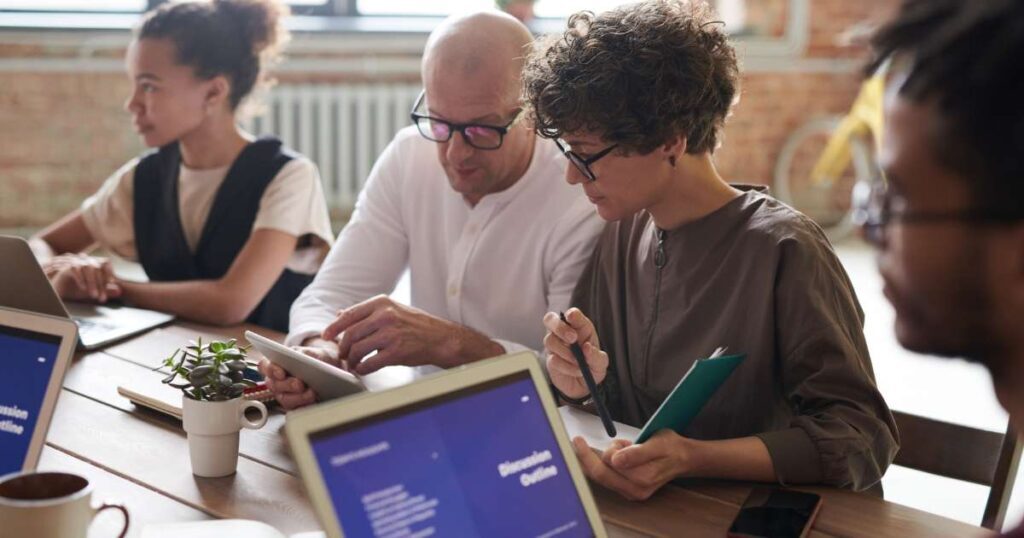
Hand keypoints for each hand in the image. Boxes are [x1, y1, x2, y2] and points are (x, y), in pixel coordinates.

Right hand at [43, 253, 121, 302]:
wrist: (52, 289)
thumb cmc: (71, 289)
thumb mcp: (90, 291)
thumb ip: (104, 290)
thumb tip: (119, 291)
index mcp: (91, 264)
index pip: (104, 262)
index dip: (109, 271)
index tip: (113, 283)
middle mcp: (83, 260)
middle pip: (97, 267)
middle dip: (101, 284)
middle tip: (102, 298)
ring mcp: (73, 262)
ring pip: (87, 268)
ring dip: (92, 283)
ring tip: (93, 296)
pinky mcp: (63, 266)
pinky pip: (74, 269)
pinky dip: (80, 279)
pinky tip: (83, 289)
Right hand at [258, 338, 337, 409]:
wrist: (329, 368)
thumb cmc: (316, 359)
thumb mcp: (311, 352)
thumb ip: (304, 353)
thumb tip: (299, 356)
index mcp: (276, 364)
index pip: (265, 366)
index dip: (270, 370)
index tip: (281, 373)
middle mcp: (277, 380)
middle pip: (274, 385)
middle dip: (288, 385)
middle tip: (299, 384)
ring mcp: (284, 394)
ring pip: (285, 399)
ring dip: (298, 397)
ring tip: (312, 393)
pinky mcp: (294, 405)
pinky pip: (296, 409)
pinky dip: (305, 405)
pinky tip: (314, 401)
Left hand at [323, 295, 502, 374]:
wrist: (441, 338)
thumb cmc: (416, 324)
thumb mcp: (392, 309)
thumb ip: (366, 312)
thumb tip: (340, 314)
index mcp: (382, 303)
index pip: (349, 314)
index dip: (334, 327)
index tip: (327, 335)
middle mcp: (385, 316)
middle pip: (351, 334)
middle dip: (343, 347)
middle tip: (343, 354)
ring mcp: (391, 334)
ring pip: (358, 349)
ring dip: (352, 359)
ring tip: (353, 363)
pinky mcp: (397, 352)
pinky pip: (370, 363)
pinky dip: (363, 368)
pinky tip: (364, 369)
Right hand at [542, 308, 608, 399]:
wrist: (584, 386)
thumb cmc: (592, 366)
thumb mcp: (601, 362)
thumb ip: (596, 355)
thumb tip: (587, 348)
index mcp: (579, 327)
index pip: (572, 314)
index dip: (571, 314)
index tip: (572, 317)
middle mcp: (564, 333)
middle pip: (550, 319)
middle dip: (560, 327)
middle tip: (573, 339)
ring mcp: (555, 346)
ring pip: (549, 340)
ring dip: (566, 352)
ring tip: (578, 362)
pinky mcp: (550, 360)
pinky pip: (553, 359)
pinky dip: (566, 367)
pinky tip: (575, 370)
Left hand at [571, 430, 692, 500]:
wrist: (683, 459)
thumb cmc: (670, 447)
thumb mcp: (656, 443)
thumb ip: (637, 452)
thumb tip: (616, 460)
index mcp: (642, 478)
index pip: (607, 465)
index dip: (591, 453)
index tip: (577, 440)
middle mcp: (635, 490)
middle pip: (600, 475)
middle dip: (587, 457)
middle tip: (577, 441)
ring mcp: (631, 492)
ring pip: (601, 477)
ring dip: (601, 459)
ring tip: (621, 445)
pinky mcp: (627, 490)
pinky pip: (607, 478)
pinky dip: (606, 464)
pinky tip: (617, 454)